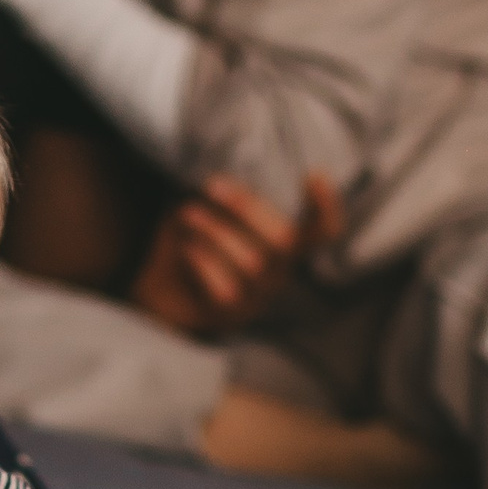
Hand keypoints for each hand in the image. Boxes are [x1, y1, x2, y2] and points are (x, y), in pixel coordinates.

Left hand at [132, 172, 344, 337]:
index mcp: (283, 246)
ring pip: (252, 262)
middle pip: (284, 241)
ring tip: (188, 212)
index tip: (314, 174)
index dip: (324, 208)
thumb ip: (227, 196)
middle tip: (212, 184)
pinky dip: (205, 263)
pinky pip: (226, 289)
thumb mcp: (212, 212)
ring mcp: (257, 297)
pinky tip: (187, 248)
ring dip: (216, 230)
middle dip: (247, 207)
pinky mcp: (229, 314)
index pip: (320, 230)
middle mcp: (278, 272)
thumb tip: (220, 179)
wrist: (162, 289)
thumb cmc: (196, 239)